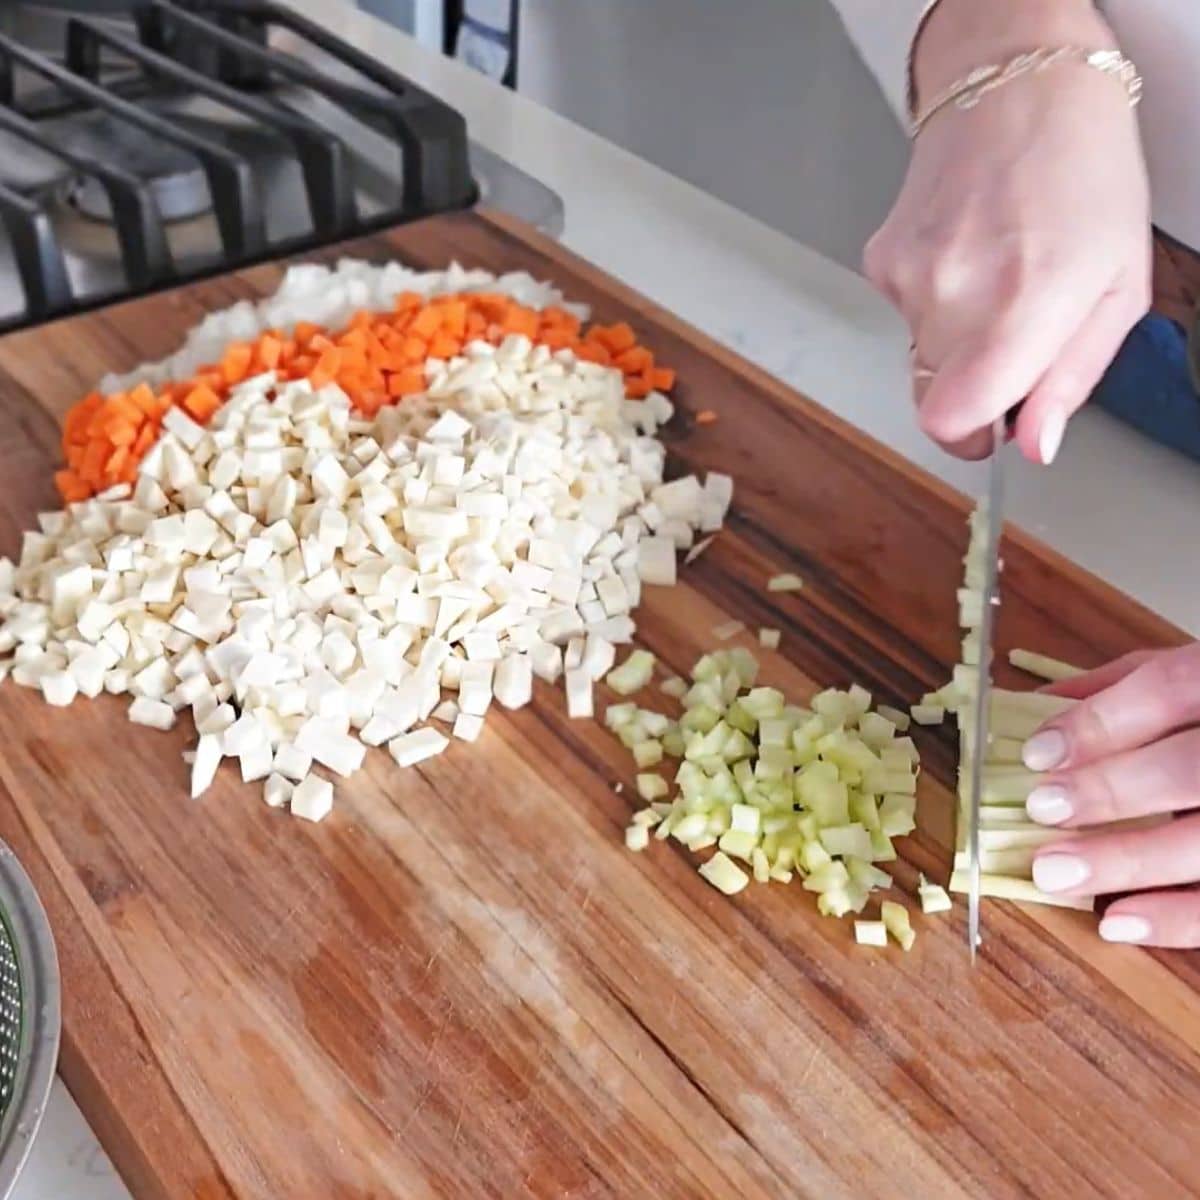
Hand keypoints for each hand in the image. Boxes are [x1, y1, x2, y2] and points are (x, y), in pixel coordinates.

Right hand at [862, 0, 1151, 461]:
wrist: (1022, 89)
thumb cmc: (1085, 176)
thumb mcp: (1119, 287)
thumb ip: (1073, 376)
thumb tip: (1035, 442)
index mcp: (1025, 303)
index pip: (950, 421)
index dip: (970, 439)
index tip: (991, 430)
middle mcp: (954, 293)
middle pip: (933, 400)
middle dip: (972, 387)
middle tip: (1012, 336)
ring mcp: (908, 276)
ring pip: (919, 358)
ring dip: (955, 340)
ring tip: (995, 276)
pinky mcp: (881, 260)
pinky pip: (903, 316)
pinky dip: (932, 302)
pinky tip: (966, 254)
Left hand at [1021, 644, 1199, 946]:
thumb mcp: (1187, 673)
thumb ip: (1118, 689)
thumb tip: (1033, 710)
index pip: (1171, 688)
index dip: (1101, 722)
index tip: (1038, 754)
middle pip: (1189, 769)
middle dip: (1110, 790)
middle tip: (1043, 810)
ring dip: (1129, 861)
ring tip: (1056, 872)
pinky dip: (1177, 919)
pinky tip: (1117, 922)